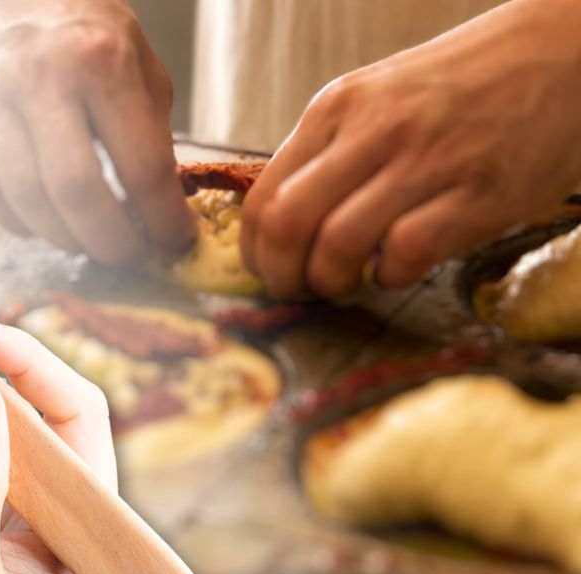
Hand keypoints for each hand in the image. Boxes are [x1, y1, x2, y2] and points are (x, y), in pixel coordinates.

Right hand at [0, 0, 192, 264]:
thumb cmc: (84, 31)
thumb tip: (159, 214)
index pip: (139, 166)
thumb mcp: (137, 63)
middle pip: (75, 193)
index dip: (161, 220)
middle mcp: (38, 77)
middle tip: (129, 256)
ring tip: (89, 242)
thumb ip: (151, 133)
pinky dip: (20, 223)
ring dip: (65, 239)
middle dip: (110, 242)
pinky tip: (45, 221)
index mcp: (99, 59)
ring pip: (26, 203)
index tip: (175, 241)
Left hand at [241, 0, 580, 298]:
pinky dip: (391, 276)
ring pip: (338, 245)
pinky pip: (405, 254)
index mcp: (336, 109)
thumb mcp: (376, 102)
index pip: (263, 198)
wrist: (561, 51)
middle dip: (282, 276)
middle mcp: (374, 131)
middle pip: (288, 224)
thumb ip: (328, 155)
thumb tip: (280, 230)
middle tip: (300, 290)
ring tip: (350, 280)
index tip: (269, 272)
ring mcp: (428, 161)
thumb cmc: (458, 90)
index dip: (255, 253)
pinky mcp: (480, 194)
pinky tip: (399, 268)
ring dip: (333, 281)